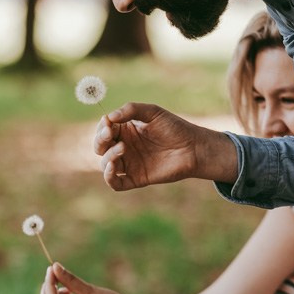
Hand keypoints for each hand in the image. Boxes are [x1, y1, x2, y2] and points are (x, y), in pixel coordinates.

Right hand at [93, 103, 233, 190]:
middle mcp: (124, 148)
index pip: (104, 130)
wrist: (193, 148)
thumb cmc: (174, 127)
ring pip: (105, 164)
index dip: (102, 127)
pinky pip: (115, 183)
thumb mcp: (152, 112)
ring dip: (108, 156)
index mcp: (126, 131)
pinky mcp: (136, 179)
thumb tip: (108, 117)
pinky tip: (113, 167)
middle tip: (110, 134)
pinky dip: (109, 177)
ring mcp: (129, 164)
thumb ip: (130, 110)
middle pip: (100, 147)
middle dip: (100, 140)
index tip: (109, 122)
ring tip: (122, 148)